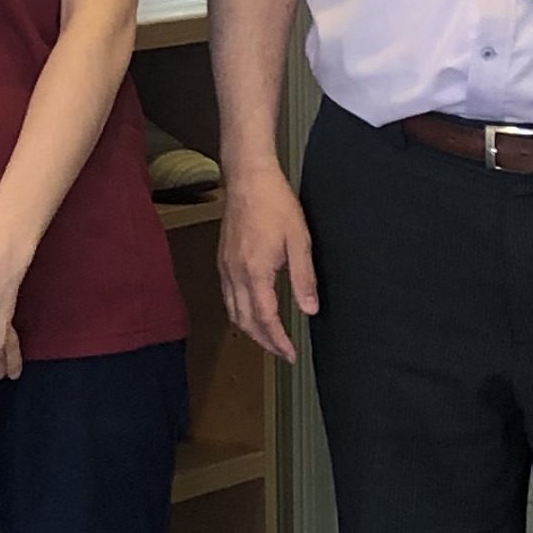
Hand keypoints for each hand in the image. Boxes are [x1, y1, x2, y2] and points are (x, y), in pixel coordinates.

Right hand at [220, 164, 317, 360]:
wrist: (249, 178)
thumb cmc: (276, 204)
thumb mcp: (299, 240)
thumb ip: (303, 278)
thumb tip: (309, 310)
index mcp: (255, 272)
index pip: (265, 319)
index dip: (278, 341)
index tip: (290, 354)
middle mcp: (236, 274)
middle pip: (245, 321)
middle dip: (264, 342)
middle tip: (282, 353)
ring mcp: (226, 267)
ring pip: (233, 311)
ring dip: (250, 330)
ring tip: (269, 339)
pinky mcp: (223, 259)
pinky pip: (227, 297)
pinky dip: (239, 313)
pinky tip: (252, 312)